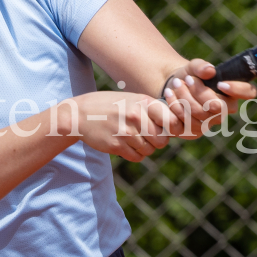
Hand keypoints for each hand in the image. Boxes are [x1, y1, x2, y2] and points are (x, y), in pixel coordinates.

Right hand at [59, 92, 174, 161]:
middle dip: (158, 141)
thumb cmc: (111, 106)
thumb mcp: (132, 99)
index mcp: (144, 102)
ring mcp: (126, 132)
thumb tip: (176, 126)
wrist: (80, 114)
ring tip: (133, 138)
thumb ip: (152, 110)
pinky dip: (135, 154)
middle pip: (162, 140)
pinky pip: (137, 157)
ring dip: (145, 148)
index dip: (172, 129)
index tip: (166, 129)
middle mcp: (136, 116)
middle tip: (148, 136)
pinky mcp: (116, 146)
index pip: (172, 121)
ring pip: (149, 151)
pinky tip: (126, 145)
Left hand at [161, 59, 256, 138]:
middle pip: (219, 107)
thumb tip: (210, 71)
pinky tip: (169, 95)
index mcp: (231, 92)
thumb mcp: (192, 67)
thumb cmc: (189, 76)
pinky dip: (175, 107)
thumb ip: (201, 66)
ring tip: (175, 84)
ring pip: (200, 116)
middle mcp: (224, 110)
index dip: (238, 90)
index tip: (221, 83)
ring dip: (184, 98)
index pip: (248, 92)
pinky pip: (186, 124)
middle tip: (187, 79)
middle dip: (200, 92)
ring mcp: (209, 123)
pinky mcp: (193, 132)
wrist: (171, 89)